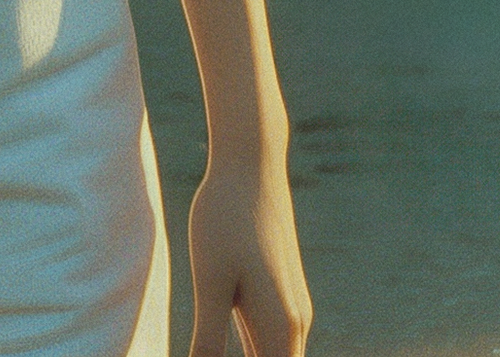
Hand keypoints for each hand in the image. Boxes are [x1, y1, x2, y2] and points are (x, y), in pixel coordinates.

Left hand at [188, 154, 311, 356]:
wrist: (252, 162)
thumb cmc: (225, 218)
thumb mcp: (211, 283)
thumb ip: (208, 341)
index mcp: (281, 330)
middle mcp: (295, 324)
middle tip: (204, 353)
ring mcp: (291, 308)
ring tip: (212, 350)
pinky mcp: (282, 292)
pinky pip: (269, 340)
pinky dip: (252, 354)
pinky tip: (224, 348)